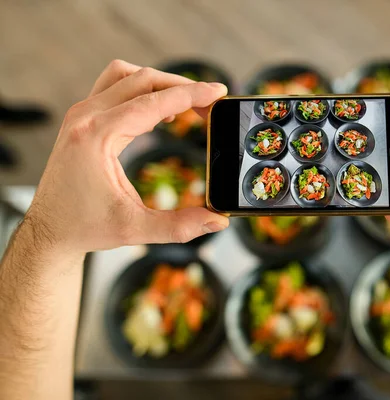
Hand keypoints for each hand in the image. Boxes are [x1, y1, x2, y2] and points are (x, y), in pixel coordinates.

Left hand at [25, 60, 228, 254]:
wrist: (50, 229)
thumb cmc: (84, 226)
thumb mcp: (135, 229)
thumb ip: (180, 226)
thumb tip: (217, 220)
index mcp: (97, 136)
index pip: (153, 102)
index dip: (190, 95)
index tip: (217, 92)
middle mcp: (86, 117)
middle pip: (142, 79)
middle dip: (181, 87)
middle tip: (209, 104)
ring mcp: (81, 114)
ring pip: (125, 75)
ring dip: (158, 82)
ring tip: (184, 102)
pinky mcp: (82, 118)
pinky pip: (114, 86)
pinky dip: (140, 89)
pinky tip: (158, 110)